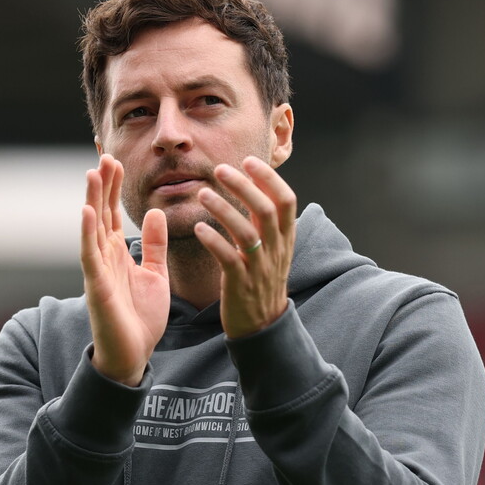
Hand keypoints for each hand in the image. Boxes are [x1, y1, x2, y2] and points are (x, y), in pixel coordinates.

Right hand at [81, 154, 169, 385]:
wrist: (134, 355)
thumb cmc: (141, 318)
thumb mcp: (156, 274)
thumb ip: (154, 245)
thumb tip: (153, 212)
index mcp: (118, 252)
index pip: (113, 212)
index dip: (114, 186)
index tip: (116, 159)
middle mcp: (104, 256)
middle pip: (102, 212)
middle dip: (103, 184)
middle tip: (105, 154)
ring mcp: (98, 270)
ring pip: (93, 228)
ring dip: (93, 200)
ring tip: (93, 173)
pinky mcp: (97, 287)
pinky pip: (90, 255)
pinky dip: (88, 233)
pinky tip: (88, 211)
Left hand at [193, 156, 296, 338]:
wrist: (262, 325)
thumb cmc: (262, 279)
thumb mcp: (273, 247)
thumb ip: (265, 219)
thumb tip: (258, 182)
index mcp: (285, 238)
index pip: (286, 200)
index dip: (269, 178)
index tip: (249, 160)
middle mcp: (276, 250)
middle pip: (265, 210)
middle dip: (243, 186)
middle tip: (220, 169)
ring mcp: (259, 268)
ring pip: (246, 233)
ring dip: (223, 209)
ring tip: (202, 193)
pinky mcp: (241, 285)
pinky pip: (229, 259)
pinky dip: (213, 241)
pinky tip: (198, 228)